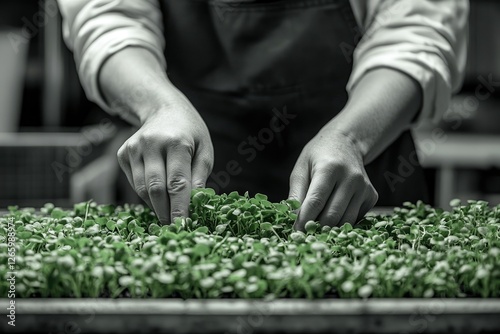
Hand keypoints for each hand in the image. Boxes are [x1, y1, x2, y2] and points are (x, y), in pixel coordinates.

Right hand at [117, 92, 213, 223]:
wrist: (164, 109)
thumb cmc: (190, 134)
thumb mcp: (205, 150)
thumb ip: (201, 176)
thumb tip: (195, 203)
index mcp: (176, 142)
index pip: (177, 183)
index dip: (179, 208)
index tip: (183, 226)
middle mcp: (151, 144)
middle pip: (156, 189)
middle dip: (165, 212)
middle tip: (174, 227)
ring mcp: (133, 148)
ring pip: (142, 189)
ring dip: (156, 206)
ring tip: (169, 214)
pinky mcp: (123, 154)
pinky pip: (134, 183)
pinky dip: (147, 195)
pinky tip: (159, 196)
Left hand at [289, 129, 377, 229]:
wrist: (346, 143)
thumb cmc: (318, 157)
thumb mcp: (301, 169)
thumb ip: (296, 193)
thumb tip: (293, 219)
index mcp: (330, 168)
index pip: (316, 201)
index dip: (304, 219)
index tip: (295, 231)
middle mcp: (351, 178)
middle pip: (332, 215)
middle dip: (316, 227)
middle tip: (304, 232)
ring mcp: (364, 188)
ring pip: (345, 221)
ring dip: (328, 228)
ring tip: (316, 226)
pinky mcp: (372, 196)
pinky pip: (355, 219)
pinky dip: (341, 222)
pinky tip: (333, 212)